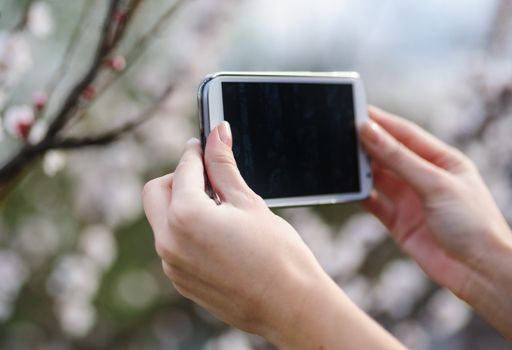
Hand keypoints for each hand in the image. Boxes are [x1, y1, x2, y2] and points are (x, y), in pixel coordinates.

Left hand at [143, 122, 404, 349]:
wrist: (291, 306)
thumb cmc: (278, 254)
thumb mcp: (249, 202)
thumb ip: (224, 166)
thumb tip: (218, 132)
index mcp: (186, 215)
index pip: (183, 169)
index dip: (196, 151)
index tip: (205, 143)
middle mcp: (169, 241)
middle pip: (156, 192)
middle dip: (178, 178)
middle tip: (209, 177)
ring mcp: (172, 265)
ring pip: (163, 220)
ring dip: (182, 206)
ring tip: (220, 208)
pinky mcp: (180, 280)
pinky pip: (173, 245)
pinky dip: (187, 231)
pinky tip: (219, 234)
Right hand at [360, 106, 511, 345]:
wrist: (478, 272)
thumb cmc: (472, 223)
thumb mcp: (435, 183)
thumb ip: (399, 158)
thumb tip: (369, 132)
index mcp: (442, 160)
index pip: (406, 134)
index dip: (382, 122)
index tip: (357, 112)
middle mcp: (424, 177)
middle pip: (389, 155)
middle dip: (367, 145)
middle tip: (342, 134)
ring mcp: (411, 200)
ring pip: (379, 178)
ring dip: (362, 170)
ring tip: (341, 160)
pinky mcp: (399, 222)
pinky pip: (374, 203)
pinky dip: (361, 196)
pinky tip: (350, 188)